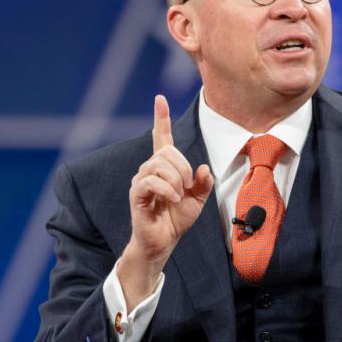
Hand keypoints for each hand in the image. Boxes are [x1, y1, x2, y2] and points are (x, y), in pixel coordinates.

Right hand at [119, 95, 213, 309]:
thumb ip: (203, 183)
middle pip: (166, 150)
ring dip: (176, 177)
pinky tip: (173, 198)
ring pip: (158, 164)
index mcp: (165, 168)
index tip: (160, 99)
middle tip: (189, 185)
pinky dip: (166, 188)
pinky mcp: (137, 195)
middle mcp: (150, 170)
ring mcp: (141, 181)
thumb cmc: (177, 219)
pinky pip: (150, 181)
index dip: (160, 118)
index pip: (161, 137)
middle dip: (183, 165)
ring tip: (180, 194)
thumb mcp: (198, 199)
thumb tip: (204, 168)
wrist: (164, 242)